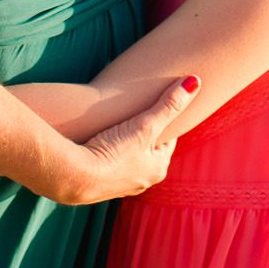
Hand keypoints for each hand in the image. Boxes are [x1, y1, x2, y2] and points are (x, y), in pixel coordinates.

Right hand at [68, 76, 199, 204]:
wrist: (73, 177)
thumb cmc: (113, 151)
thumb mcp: (146, 124)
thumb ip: (169, 104)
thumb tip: (195, 81)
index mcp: (158, 169)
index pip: (167, 140)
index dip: (164, 121)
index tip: (158, 105)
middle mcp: (142, 181)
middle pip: (148, 150)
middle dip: (143, 133)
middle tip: (136, 114)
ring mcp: (119, 186)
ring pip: (128, 158)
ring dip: (124, 144)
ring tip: (117, 126)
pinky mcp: (98, 185)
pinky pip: (109, 164)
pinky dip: (108, 152)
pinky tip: (99, 142)